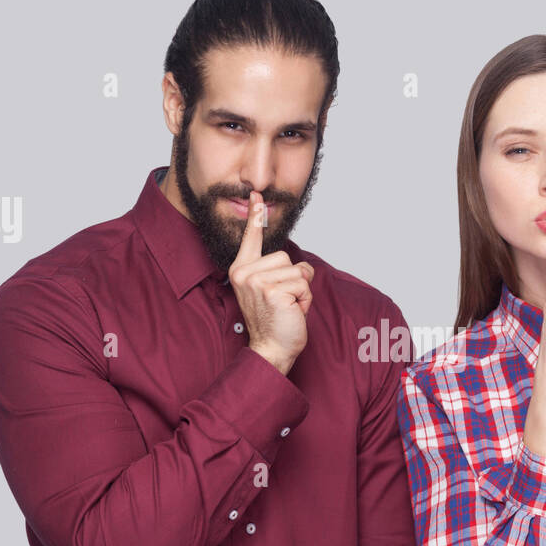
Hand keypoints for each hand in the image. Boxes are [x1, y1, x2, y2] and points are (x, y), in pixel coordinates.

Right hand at [228, 190, 314, 373]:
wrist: (272, 349)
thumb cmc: (273, 321)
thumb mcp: (268, 290)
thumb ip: (273, 270)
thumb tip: (289, 259)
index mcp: (241, 270)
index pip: (251, 238)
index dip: (255, 217)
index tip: (257, 196)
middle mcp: (244, 273)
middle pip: (285, 256)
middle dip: (294, 279)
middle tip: (282, 301)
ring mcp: (257, 281)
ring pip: (297, 270)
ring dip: (300, 290)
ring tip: (287, 306)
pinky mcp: (272, 290)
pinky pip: (303, 283)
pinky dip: (305, 299)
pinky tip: (292, 311)